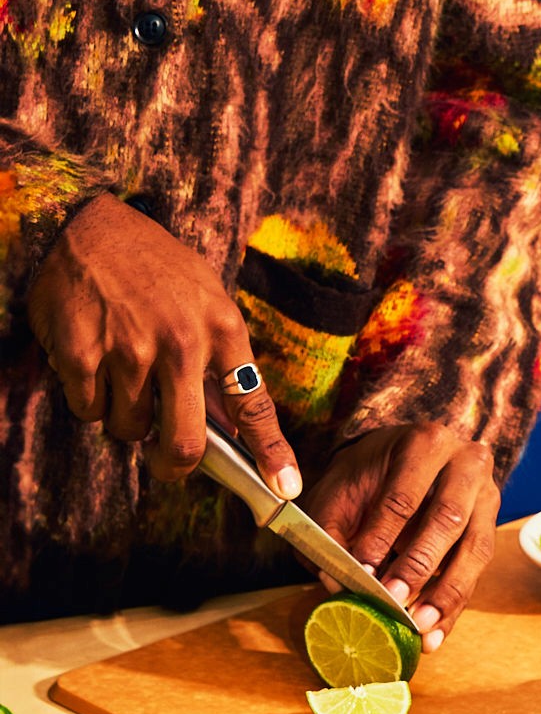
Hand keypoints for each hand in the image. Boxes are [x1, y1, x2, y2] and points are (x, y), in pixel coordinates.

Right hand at [26, 192, 300, 501]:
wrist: (89, 226)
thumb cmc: (154, 266)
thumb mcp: (205, 298)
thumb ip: (219, 357)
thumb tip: (229, 426)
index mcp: (221, 327)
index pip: (254, 404)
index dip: (270, 452)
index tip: (285, 487)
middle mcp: (180, 343)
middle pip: (185, 444)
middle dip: (175, 466)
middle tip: (168, 462)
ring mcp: (129, 352)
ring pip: (130, 430)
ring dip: (126, 417)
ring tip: (123, 370)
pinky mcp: (82, 356)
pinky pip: (89, 411)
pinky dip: (91, 398)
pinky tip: (94, 360)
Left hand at [306, 423, 499, 651]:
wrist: (397, 463)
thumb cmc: (366, 478)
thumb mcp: (339, 492)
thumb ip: (330, 531)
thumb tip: (336, 581)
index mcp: (424, 443)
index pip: (404, 494)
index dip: (381, 536)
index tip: (360, 572)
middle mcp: (466, 462)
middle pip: (448, 518)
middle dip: (419, 565)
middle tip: (393, 600)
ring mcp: (486, 495)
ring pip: (474, 548)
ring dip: (446, 593)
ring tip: (420, 627)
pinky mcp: (490, 528)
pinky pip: (477, 572)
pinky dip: (454, 607)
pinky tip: (434, 635)